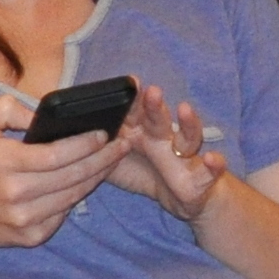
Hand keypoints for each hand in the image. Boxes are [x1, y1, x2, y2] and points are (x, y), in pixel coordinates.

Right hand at [0, 90, 126, 250]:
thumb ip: (7, 108)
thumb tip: (41, 113)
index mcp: (3, 162)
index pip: (55, 154)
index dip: (84, 144)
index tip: (104, 133)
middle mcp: (14, 193)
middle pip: (71, 176)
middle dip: (103, 159)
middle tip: (123, 144)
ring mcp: (24, 219)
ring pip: (73, 197)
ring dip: (98, 177)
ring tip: (115, 159)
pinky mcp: (30, 237)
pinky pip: (64, 215)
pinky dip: (78, 197)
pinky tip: (90, 181)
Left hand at [107, 86, 227, 222]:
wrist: (182, 197)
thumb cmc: (146, 173)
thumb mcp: (114, 163)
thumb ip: (95, 150)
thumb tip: (64, 139)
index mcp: (143, 134)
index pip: (137, 112)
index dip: (133, 99)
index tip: (129, 81)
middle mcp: (165, 140)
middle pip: (160, 119)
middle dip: (155, 105)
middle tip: (150, 91)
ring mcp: (184, 157)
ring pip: (188, 137)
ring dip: (188, 122)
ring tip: (184, 110)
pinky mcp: (201, 177)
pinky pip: (210, 171)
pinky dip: (214, 165)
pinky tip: (213, 159)